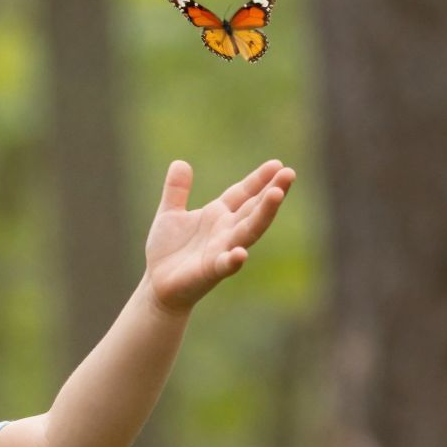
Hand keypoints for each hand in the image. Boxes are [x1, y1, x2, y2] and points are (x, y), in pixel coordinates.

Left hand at [142, 158, 295, 315]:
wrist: (156, 284)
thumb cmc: (168, 251)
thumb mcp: (169, 214)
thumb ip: (176, 191)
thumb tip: (180, 162)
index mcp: (218, 215)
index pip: (243, 193)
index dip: (259, 180)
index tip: (277, 164)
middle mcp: (226, 231)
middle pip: (253, 208)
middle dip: (271, 191)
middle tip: (289, 173)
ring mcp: (221, 250)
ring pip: (248, 231)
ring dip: (264, 214)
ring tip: (277, 195)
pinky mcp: (211, 270)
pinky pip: (226, 264)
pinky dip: (234, 259)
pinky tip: (241, 253)